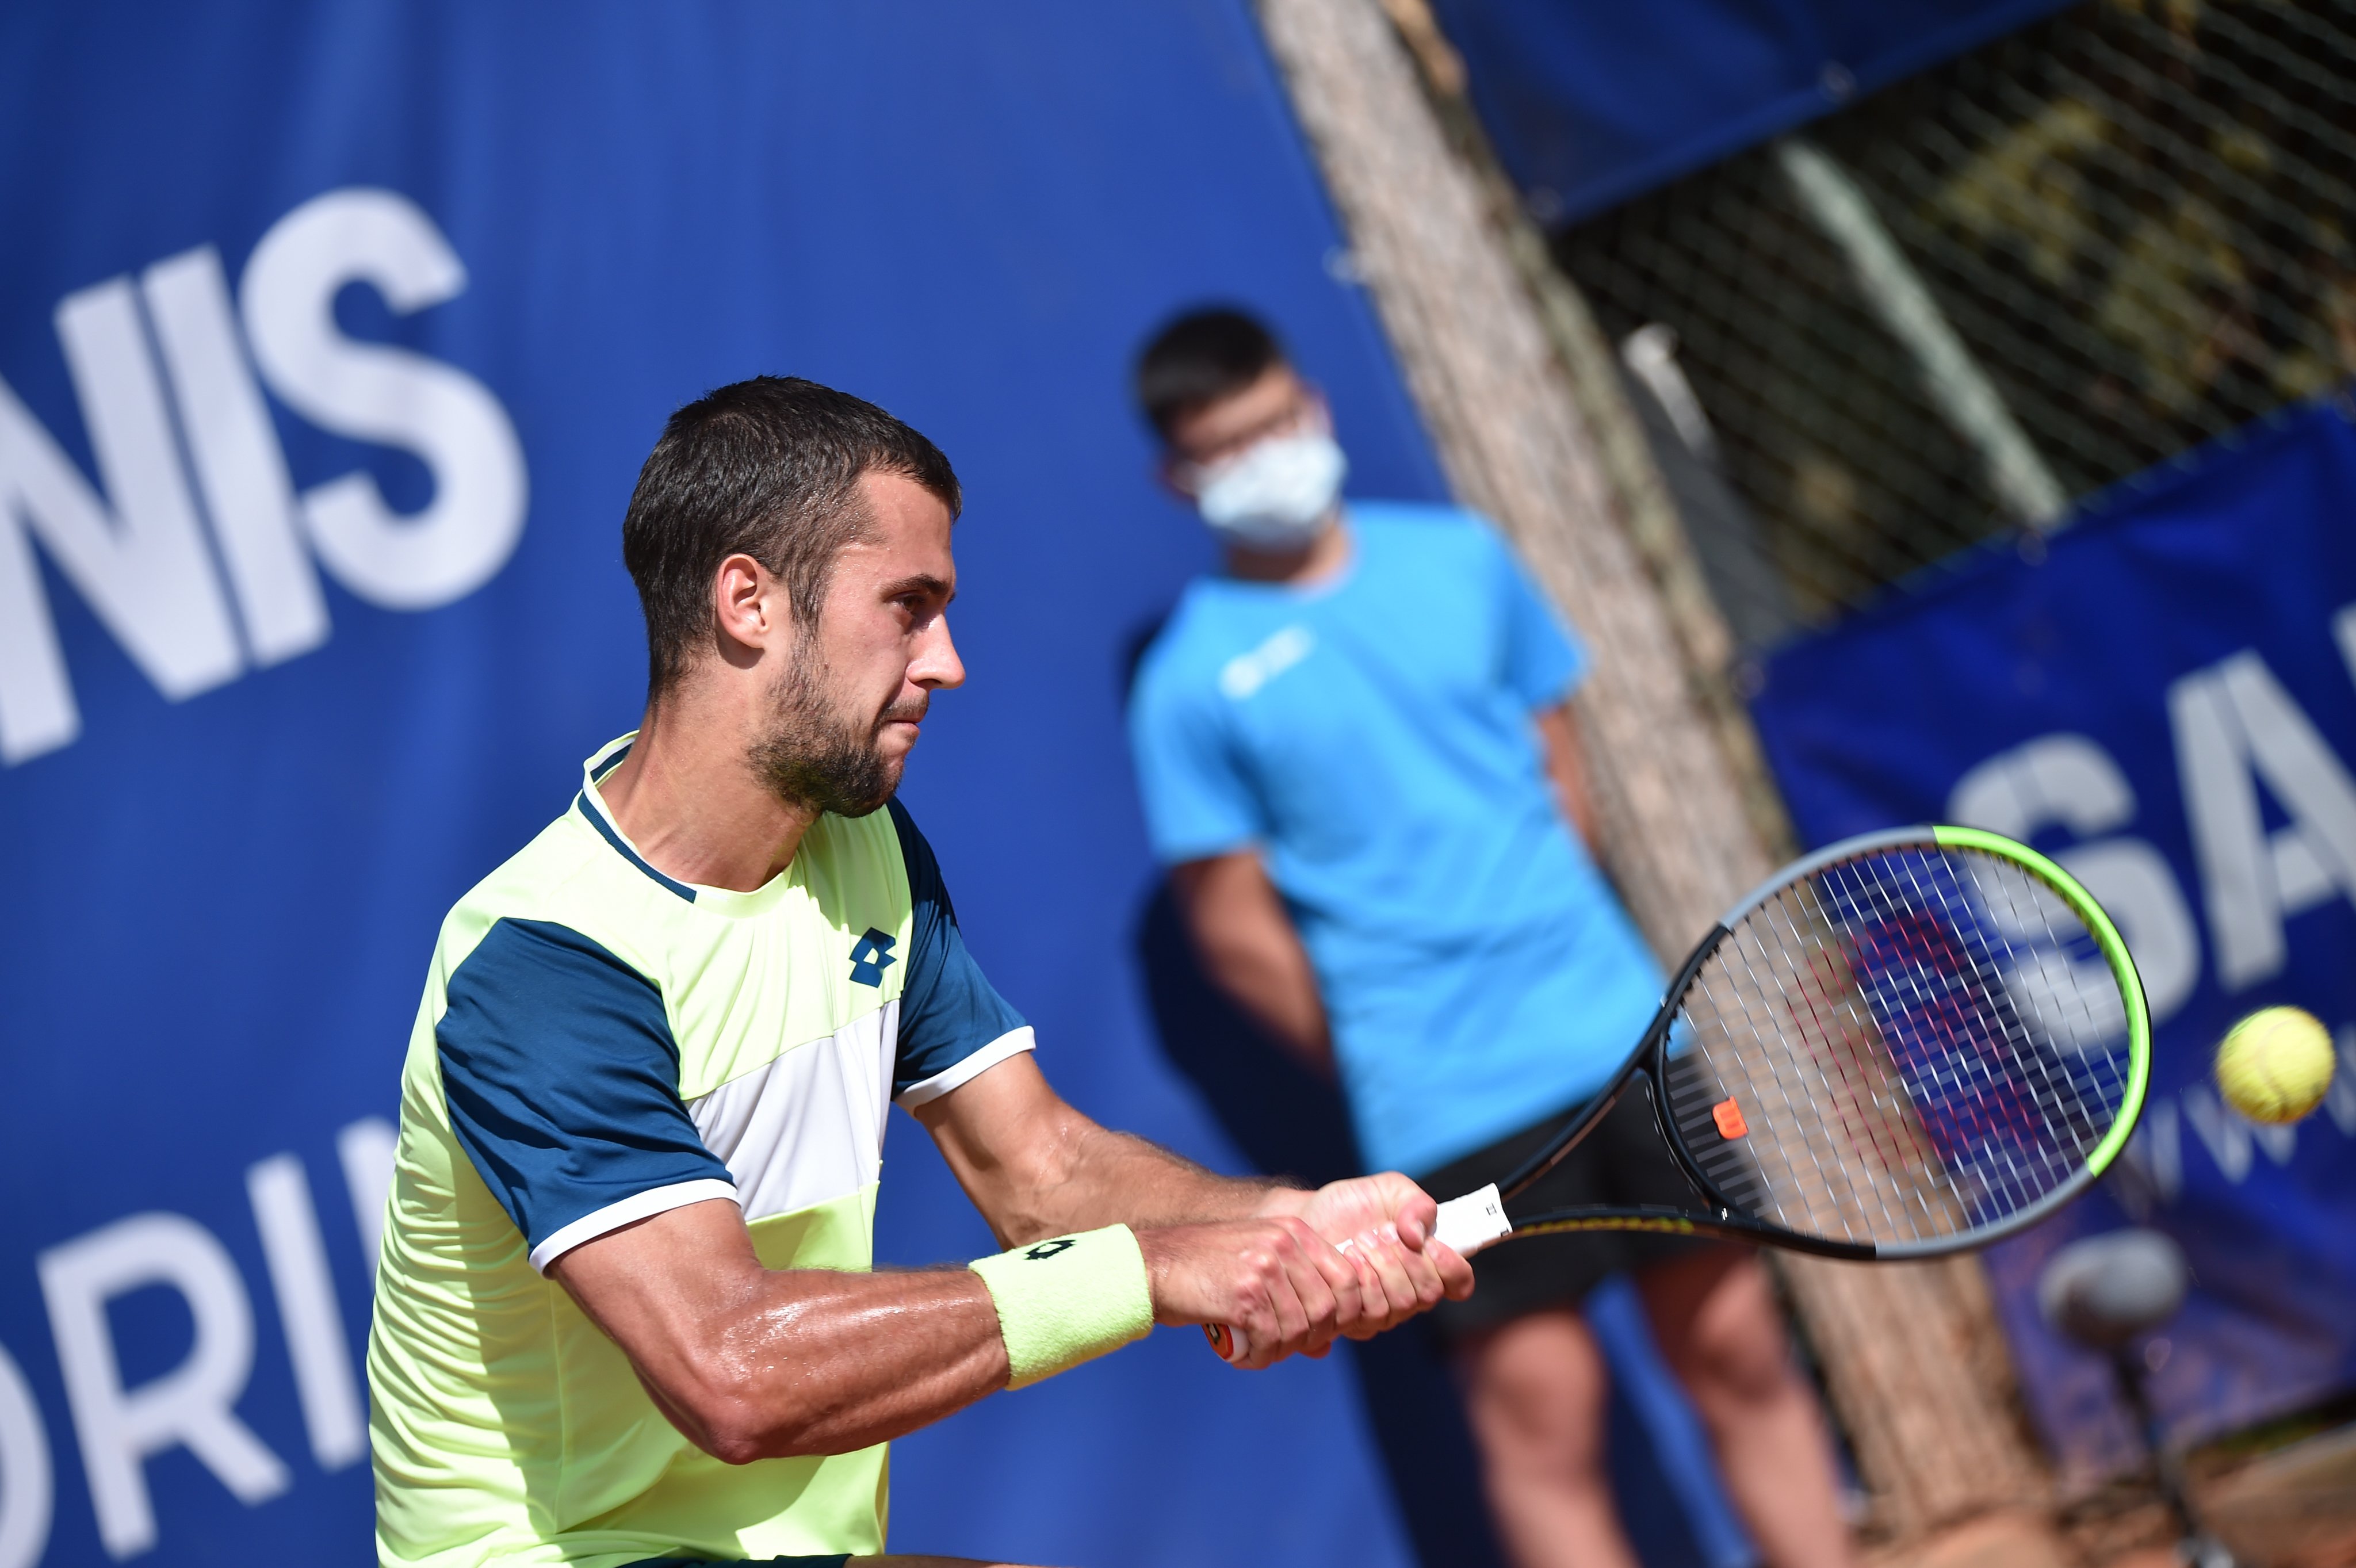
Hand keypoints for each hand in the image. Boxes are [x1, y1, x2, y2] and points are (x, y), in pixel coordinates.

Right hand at [1138, 1217, 1369, 1368]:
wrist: (1152, 1266)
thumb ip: (1293, 1296)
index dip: (1341, 1314)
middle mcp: (1283, 1244)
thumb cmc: (1203, 1270)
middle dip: (1309, 1338)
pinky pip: (1270, 1340)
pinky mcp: (1244, 1294)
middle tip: (1280, 1346)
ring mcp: (1264, 1267)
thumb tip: (1326, 1348)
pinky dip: (1259, 1357)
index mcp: (1293, 1231)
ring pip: (1299, 1329)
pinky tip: (1242, 1356)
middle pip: (1328, 1309)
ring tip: (1257, 1352)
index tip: (1315, 1331)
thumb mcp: (1255, 1267)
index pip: (1348, 1278)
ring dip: (1280, 1351)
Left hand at [1261, 1174, 1474, 1335]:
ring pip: (1401, 1305)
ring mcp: (1383, 1310)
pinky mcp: (1353, 1319)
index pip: (1459, 1282)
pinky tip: (1346, 1257)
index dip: (1452, 1267)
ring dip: (1382, 1267)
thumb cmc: (1350, 1205)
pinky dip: (1360, 1280)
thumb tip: (1419, 1236)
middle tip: (1383, 1232)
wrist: (1305, 1217)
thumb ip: (1416, 1204)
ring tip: (1360, 1240)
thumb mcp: (1389, 1190)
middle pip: (1428, 1293)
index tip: (1432, 1244)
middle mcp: (1410, 1291)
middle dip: (1407, 1260)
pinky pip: (1370, 1313)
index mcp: (1428, 1262)